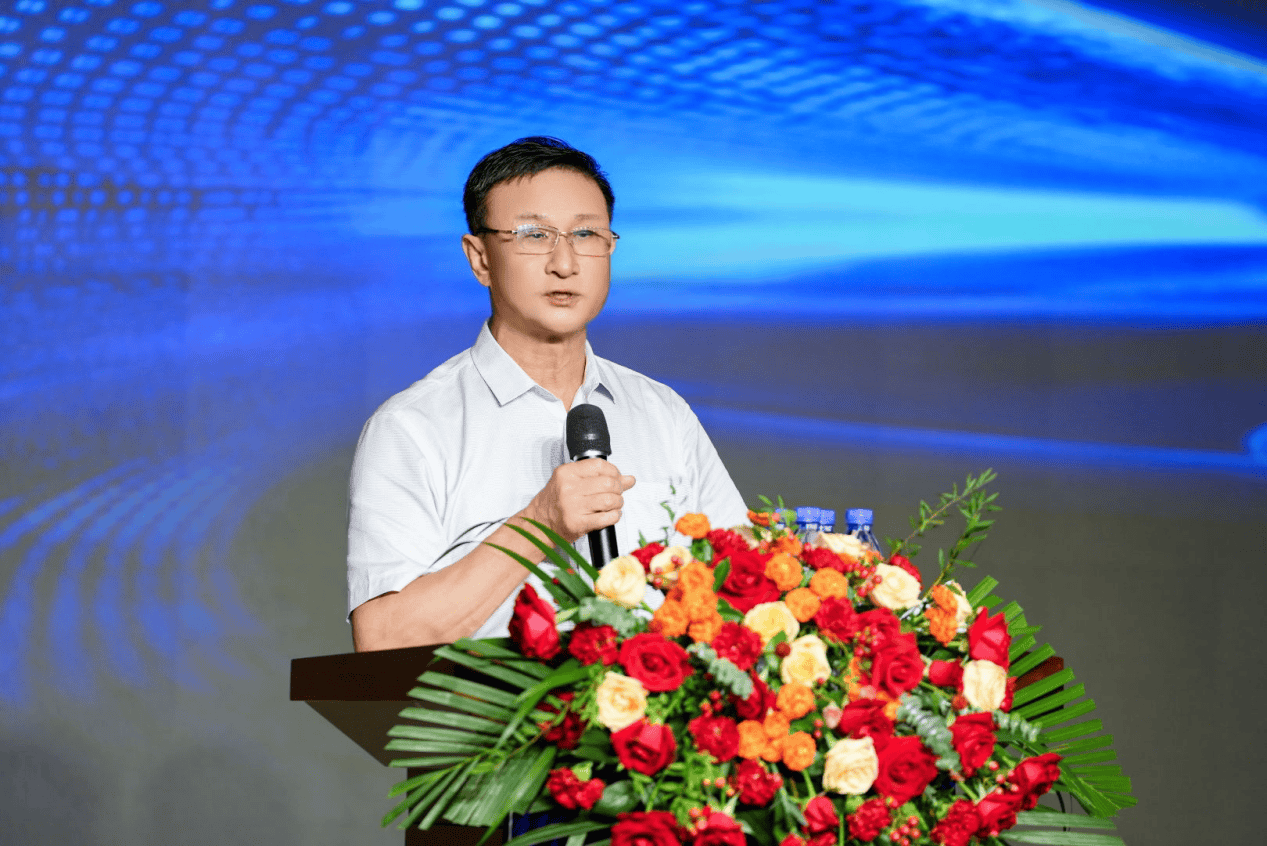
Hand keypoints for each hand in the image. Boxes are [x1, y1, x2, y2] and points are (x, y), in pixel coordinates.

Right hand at [520, 459, 635, 542]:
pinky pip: (607, 518)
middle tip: (616, 493)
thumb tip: (628, 479)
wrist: (539, 524)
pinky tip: (610, 515)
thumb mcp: (571, 482)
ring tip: (613, 505)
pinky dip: (614, 516)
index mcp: (566, 473)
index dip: (614, 471)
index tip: (616, 477)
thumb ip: (598, 477)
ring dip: (618, 503)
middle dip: (618, 489)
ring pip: (610, 500)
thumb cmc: (554, 503)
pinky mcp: (578, 523)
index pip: (599, 465)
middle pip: (608, 483)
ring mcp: (573, 506)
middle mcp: (568, 488)